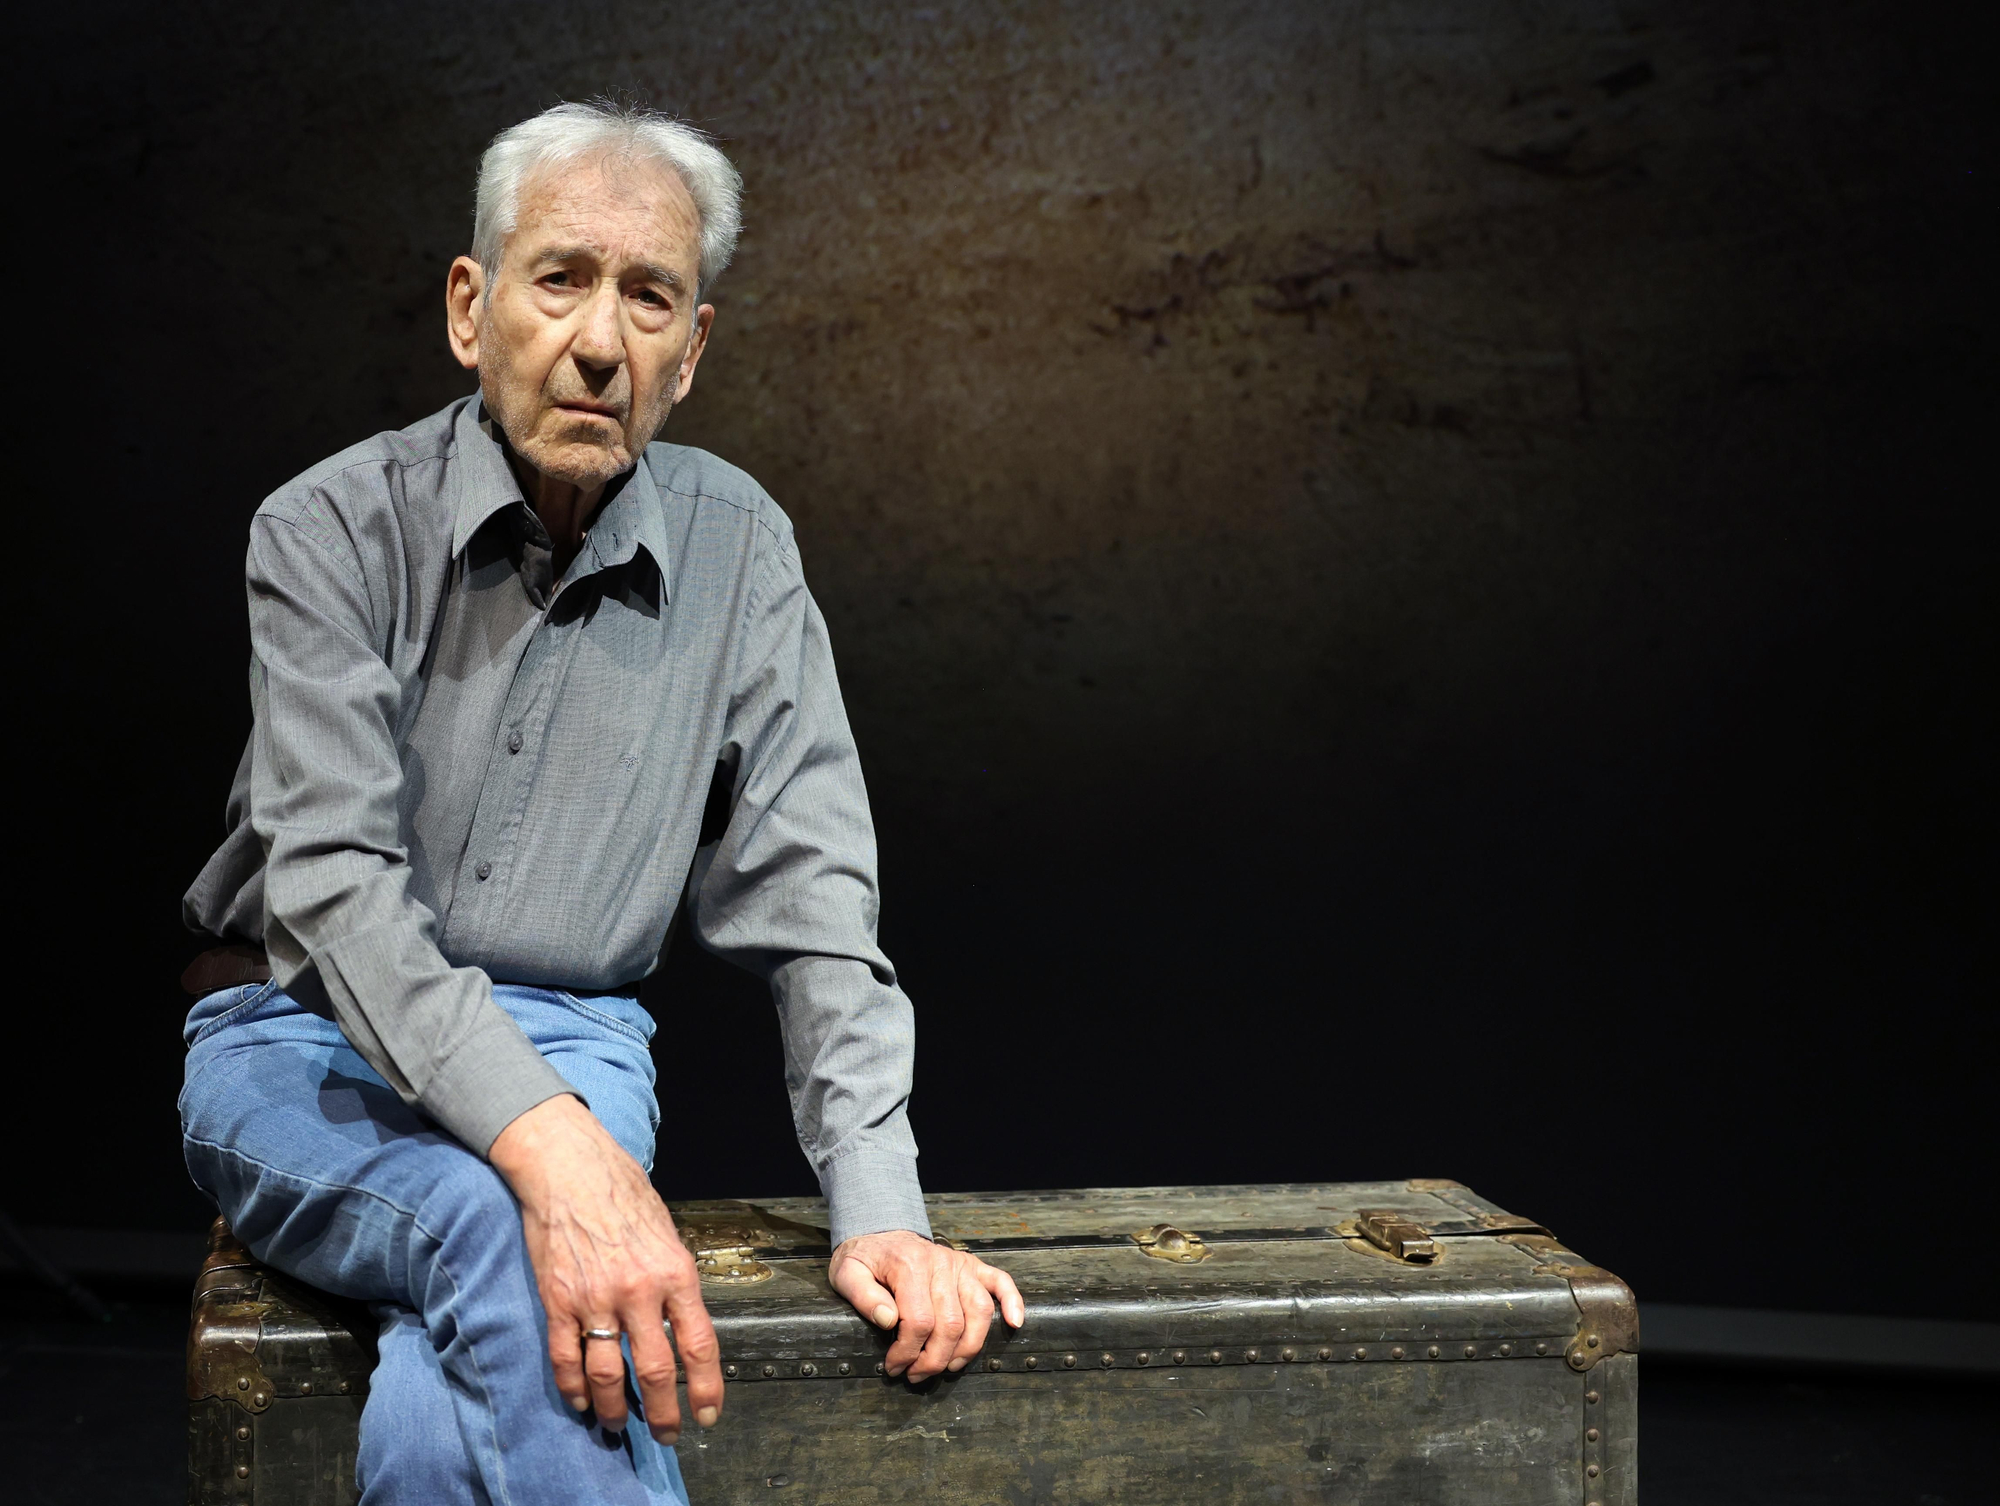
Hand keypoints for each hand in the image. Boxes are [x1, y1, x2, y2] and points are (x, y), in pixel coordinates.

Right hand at [488, 1094, 722, 1441]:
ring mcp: (595, 1299)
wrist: (569, 1167)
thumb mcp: (667, 1232)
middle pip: (655, 1370)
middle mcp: (639, 1291)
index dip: (706, 1387)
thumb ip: (675, 1279)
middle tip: (669, 1433)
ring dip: (617, 1409)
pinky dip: (573, 1388)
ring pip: (607, 1374)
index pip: (699, 1344)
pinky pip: (566, 1358)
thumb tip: (680, 1320)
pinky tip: (582, 1402)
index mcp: (675, 1272)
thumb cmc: (622, 1192)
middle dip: (665, 1412)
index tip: (708, 1413)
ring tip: (622, 1425)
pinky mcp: (558, 1301)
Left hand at [829, 1230, 1025, 1380]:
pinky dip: (1012, 1302)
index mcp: (909, 1266)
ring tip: (949, 1367)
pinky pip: (1000, 1281)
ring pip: (978, 1312)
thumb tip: (888, 1320)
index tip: (894, 1367)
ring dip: (967, 1348)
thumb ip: (863, 1297)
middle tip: (915, 1375)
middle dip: (934, 1360)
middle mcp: (940, 1263)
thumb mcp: (847, 1274)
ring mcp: (960, 1264)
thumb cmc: (865, 1258)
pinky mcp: (972, 1265)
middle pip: (950, 1324)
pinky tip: (1015, 1323)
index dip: (908, 1352)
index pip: (919, 1321)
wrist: (880, 1230)